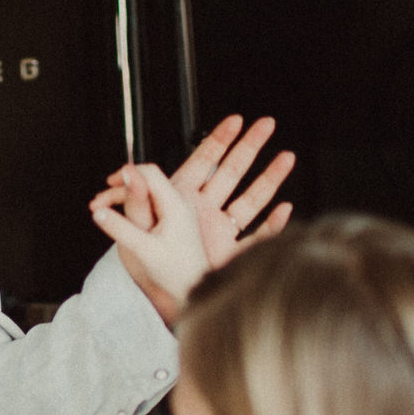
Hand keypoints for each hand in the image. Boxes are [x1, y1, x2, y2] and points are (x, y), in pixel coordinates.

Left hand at [90, 115, 296, 320]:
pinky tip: (285, 209)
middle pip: (232, 172)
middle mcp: (205, 210)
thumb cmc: (143, 260)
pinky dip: (273, 224)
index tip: (236, 120)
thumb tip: (126, 171)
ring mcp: (220, 230)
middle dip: (251, 146)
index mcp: (183, 197)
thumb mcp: (137, 225)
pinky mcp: (230, 254)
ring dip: (270, 178)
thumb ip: (135, 199)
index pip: (204, 160)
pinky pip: (257, 237)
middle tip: (268, 124)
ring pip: (251, 199)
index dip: (220, 140)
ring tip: (288, 157)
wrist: (158, 294)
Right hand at [91, 162, 207, 312]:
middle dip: (119, 190)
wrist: (195, 291)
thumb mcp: (142, 249)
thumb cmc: (175, 273)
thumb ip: (120, 227)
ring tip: (101, 211)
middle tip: (97, 205)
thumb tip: (99, 211)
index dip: (126, 174)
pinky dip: (132, 209)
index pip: (150, 174)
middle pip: (145, 183)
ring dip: (122, 199)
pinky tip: (118, 220)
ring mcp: (177, 212)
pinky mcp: (173, 221)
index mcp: (175, 206)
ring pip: (146, 194)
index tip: (107, 185)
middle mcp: (178, 204)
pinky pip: (150, 206)